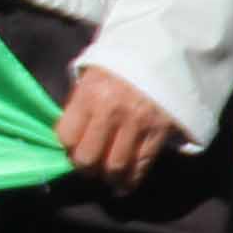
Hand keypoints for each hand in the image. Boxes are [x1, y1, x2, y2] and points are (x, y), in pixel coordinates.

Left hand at [55, 69, 180, 189]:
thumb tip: (70, 136)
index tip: (71, 148)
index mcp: (89, 93)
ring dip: (108, 177)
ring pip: (116, 166)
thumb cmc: (121, 63)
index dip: (67, 147)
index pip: (66, 136)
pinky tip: (125, 184)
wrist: (165, 49)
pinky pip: (142, 164)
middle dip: (85, 168)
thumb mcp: (93, 73)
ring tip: (106, 177)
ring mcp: (137, 122)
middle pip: (88, 157)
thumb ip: (81, 102)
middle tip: (88, 168)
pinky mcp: (160, 130)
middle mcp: (111, 110)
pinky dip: (132, 179)